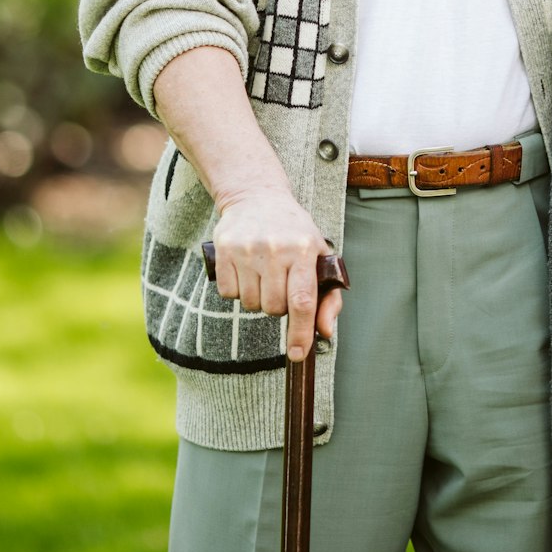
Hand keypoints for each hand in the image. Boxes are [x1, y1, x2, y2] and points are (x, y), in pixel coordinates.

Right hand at [210, 189, 342, 360]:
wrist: (257, 196)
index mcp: (303, 250)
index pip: (302, 301)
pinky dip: (238, 291)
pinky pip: (229, 295)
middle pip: (274, 308)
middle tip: (280, 282)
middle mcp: (274, 249)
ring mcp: (246, 249)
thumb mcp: (318, 255)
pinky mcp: (224, 250)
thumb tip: (325, 332)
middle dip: (278, 306)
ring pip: (251, 304)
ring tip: (264, 274)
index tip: (297, 354)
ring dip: (258, 298)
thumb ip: (327, 297)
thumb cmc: (293, 231)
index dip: (300, 332)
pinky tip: (246, 271)